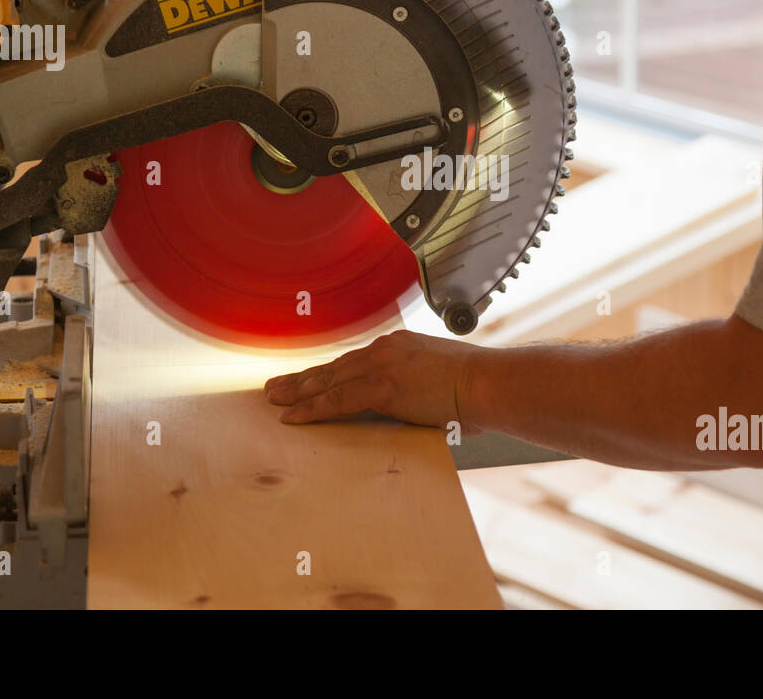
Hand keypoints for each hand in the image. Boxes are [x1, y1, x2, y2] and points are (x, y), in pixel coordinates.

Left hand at [264, 329, 483, 431]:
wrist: (488, 382)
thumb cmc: (478, 386)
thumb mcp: (444, 379)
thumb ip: (423, 388)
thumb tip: (420, 406)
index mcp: (401, 347)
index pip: (355, 362)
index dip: (328, 372)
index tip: (310, 379)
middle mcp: (387, 350)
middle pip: (335, 367)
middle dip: (303, 378)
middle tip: (276, 386)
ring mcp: (383, 366)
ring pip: (329, 381)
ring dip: (298, 392)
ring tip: (274, 399)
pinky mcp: (383, 386)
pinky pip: (338, 399)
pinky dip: (313, 408)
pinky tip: (293, 416)